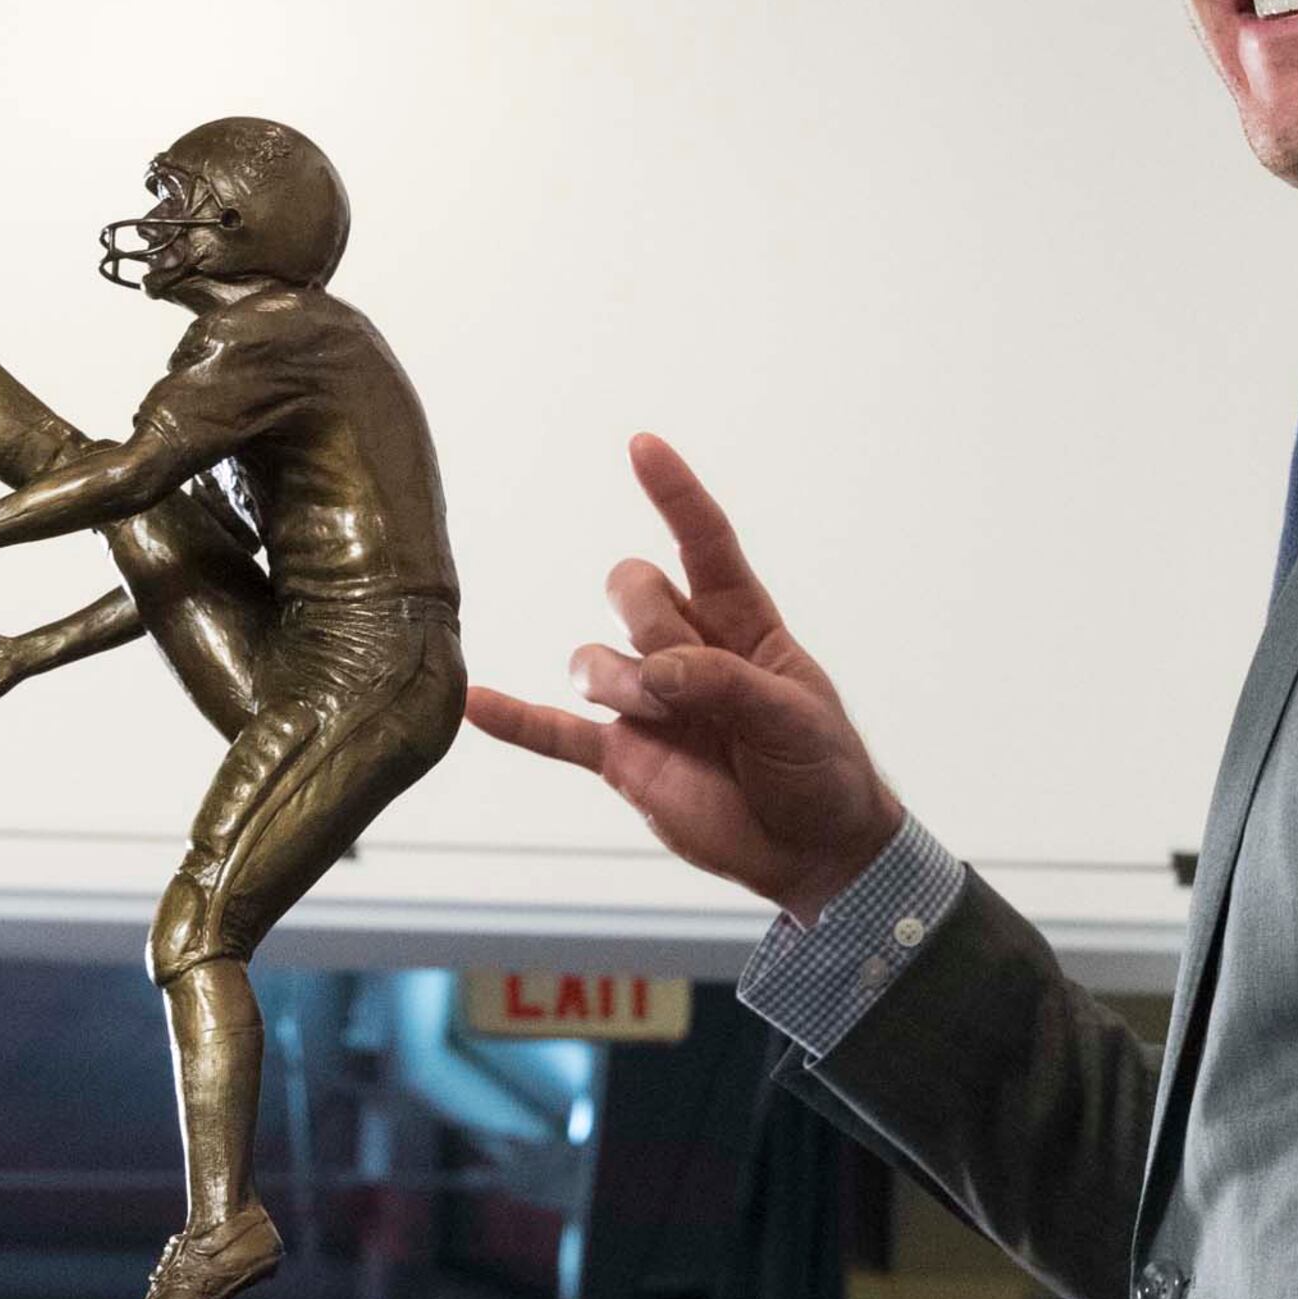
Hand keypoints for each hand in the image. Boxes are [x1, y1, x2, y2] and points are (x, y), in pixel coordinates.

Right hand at [466, 434, 904, 922]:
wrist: (814, 852)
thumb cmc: (822, 770)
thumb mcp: (794, 718)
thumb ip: (723, 684)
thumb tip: (655, 674)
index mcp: (743, 624)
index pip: (705, 544)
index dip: (675, 496)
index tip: (642, 446)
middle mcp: (688, 652)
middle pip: (635, 590)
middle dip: (649, 623)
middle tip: (684, 682)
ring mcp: (651, 704)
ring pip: (596, 657)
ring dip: (618, 682)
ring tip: (656, 719)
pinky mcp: (624, 758)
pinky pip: (557, 732)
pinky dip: (515, 720)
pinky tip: (475, 705)